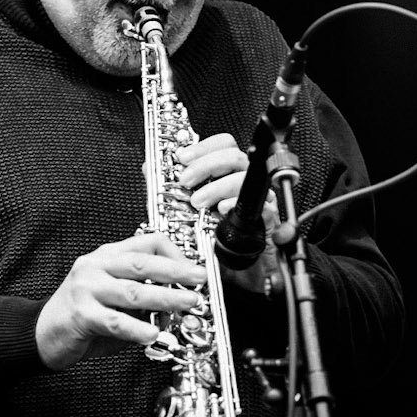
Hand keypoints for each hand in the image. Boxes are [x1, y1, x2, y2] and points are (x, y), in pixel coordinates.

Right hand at [35, 232, 205, 370]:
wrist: (39, 333)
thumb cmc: (80, 315)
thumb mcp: (113, 297)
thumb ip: (140, 297)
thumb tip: (176, 305)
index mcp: (106, 256)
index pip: (147, 242)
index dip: (175, 254)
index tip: (193, 270)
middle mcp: (96, 266)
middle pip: (143, 263)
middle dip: (177, 272)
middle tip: (200, 280)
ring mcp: (86, 288)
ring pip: (134, 291)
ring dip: (166, 298)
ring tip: (187, 304)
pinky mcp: (81, 314)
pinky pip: (115, 321)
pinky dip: (137, 328)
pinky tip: (152, 334)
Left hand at [179, 133, 281, 296]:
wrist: (233, 272)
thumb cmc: (212, 240)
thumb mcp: (183, 210)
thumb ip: (169, 187)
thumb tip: (150, 167)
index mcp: (227, 174)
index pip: (223, 144)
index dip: (203, 146)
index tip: (182, 158)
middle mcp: (243, 183)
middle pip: (234, 156)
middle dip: (206, 165)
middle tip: (186, 181)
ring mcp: (256, 200)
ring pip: (244, 178)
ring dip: (217, 187)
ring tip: (198, 202)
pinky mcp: (266, 220)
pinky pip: (261, 205)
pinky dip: (236, 205)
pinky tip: (221, 212)